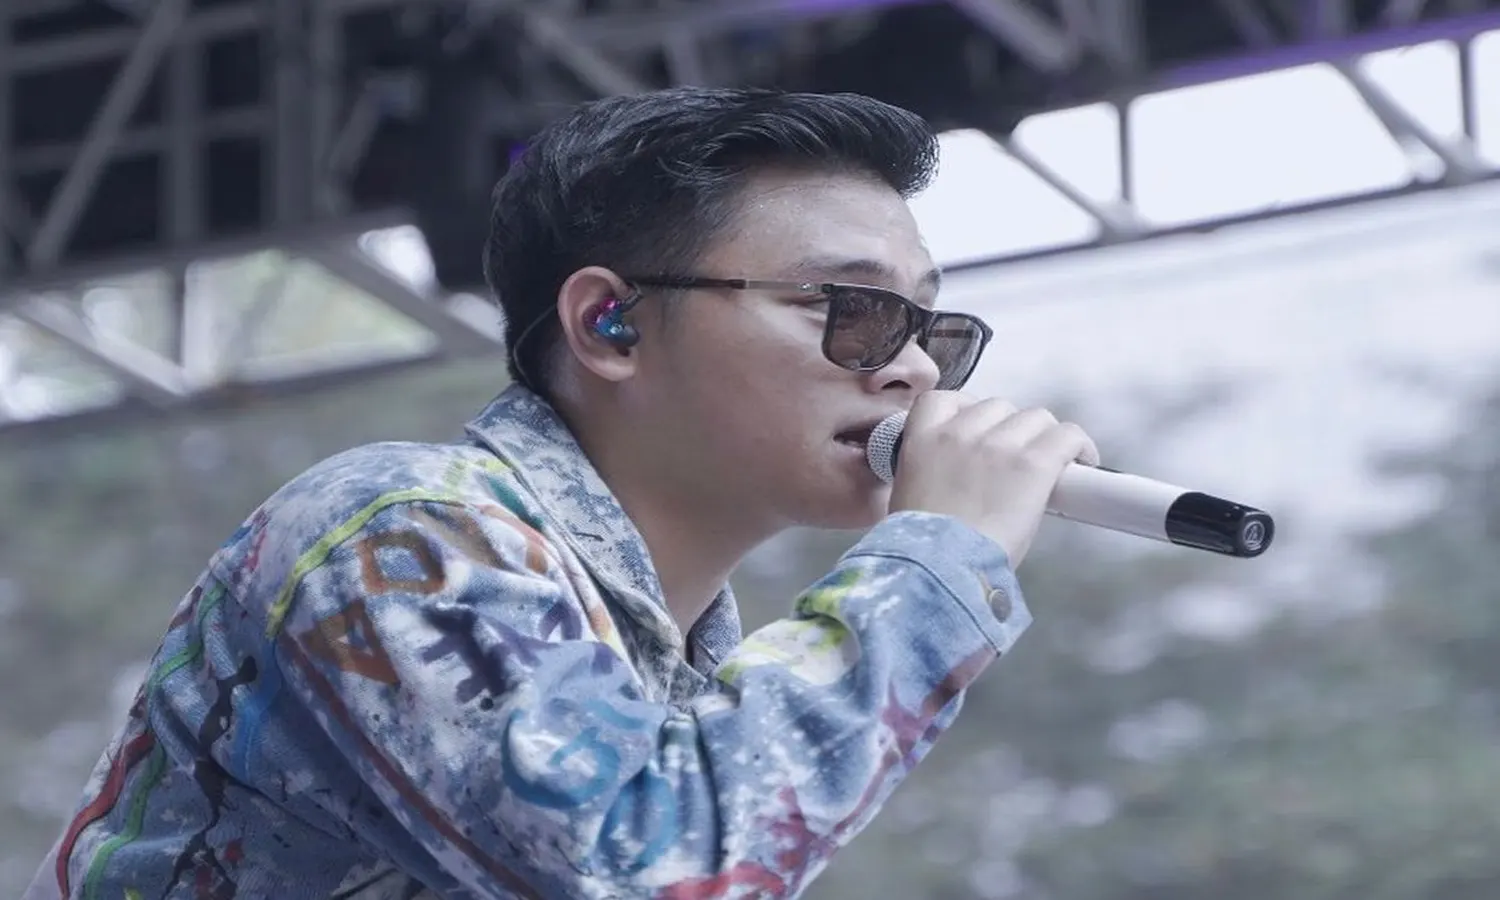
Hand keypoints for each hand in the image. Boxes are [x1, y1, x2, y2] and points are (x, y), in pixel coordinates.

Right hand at [887, 392, 1099, 566]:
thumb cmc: (923, 550)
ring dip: (1043, 438)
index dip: (967, 411)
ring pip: (1035, 418)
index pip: (944, 400)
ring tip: (1050, 465)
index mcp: (921, 440)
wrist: (939, 569)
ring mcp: (997, 445)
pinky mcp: (1033, 463)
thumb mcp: (909, 497)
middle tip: (1016, 461)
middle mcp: (959, 433)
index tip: (979, 429)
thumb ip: (932, 473)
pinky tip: (1084, 461)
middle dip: (1009, 430)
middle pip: (998, 407)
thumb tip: (958, 480)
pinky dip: (1079, 446)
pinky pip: (1067, 436)